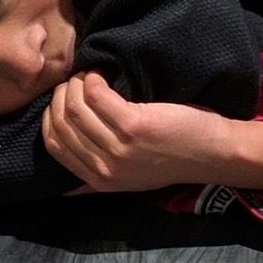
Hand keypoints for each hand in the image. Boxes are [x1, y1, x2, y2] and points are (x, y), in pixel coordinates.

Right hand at [40, 71, 222, 192]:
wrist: (213, 153)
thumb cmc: (173, 157)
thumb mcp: (130, 178)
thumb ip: (98, 177)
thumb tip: (65, 189)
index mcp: (99, 180)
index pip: (53, 145)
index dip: (50, 117)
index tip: (60, 100)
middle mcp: (105, 167)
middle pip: (62, 123)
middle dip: (61, 96)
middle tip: (74, 81)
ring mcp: (118, 148)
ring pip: (76, 107)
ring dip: (76, 84)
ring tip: (88, 75)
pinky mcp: (133, 126)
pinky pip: (96, 95)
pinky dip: (93, 79)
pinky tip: (101, 73)